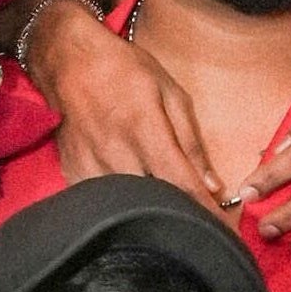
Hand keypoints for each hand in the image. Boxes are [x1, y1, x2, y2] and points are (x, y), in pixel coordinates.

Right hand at [28, 4, 222, 202]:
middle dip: (178, 214)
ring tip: (164, 211)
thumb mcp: (170, 93)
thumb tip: (213, 185)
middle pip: (153, 201)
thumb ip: (191, 141)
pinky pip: (101, 202)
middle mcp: (115, 151)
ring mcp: (89, 165)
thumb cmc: (125, 70)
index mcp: (144, 128)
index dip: (203, 210)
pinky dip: (119, 206)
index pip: (180, 182)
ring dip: (148, 212)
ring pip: (126, 207)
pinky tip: (131, 198)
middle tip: (197, 221)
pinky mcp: (72, 173)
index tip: (222, 230)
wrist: (68, 60)